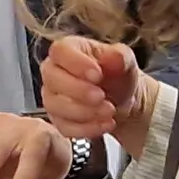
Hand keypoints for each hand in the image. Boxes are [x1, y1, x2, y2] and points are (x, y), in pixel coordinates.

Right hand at [39, 38, 148, 154]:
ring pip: (56, 106)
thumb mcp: (126, 61)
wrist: (122, 100)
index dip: (76, 63)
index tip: (97, 75)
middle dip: (79, 91)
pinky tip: (106, 123)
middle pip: (52, 79)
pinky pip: (64, 127)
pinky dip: (88, 128)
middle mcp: (54, 71)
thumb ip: (121, 56)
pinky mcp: (57, 119)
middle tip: (102, 96)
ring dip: (85, 112)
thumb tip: (114, 56)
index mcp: (68, 50)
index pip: (59, 51)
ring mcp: (52, 97)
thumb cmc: (118, 76)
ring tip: (109, 110)